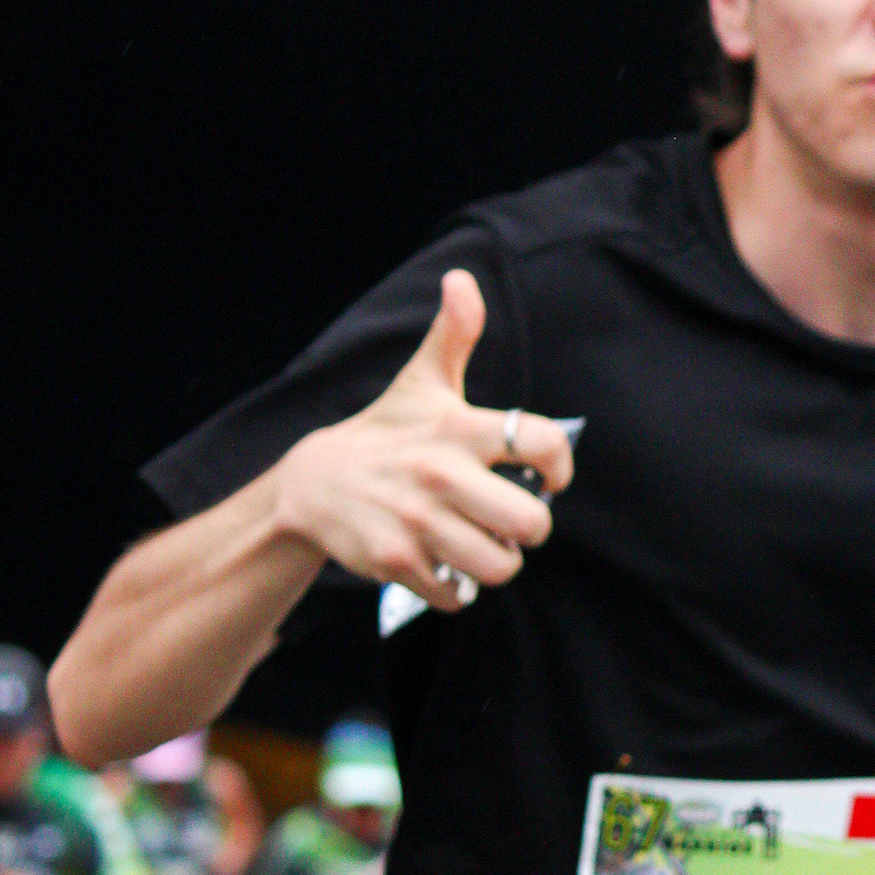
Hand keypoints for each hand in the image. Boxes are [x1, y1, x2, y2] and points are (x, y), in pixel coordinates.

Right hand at [273, 271, 575, 615]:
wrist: (314, 483)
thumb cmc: (386, 432)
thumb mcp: (421, 381)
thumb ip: (454, 333)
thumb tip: (461, 279)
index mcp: (458, 428)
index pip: (543, 443)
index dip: (560, 466)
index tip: (551, 478)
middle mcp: (440, 474)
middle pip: (530, 523)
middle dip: (530, 530)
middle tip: (513, 523)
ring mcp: (417, 521)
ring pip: (499, 566)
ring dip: (496, 562)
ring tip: (481, 546)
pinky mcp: (396, 562)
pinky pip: (456, 595)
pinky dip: (456, 589)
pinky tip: (442, 564)